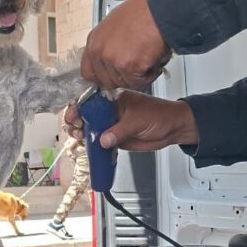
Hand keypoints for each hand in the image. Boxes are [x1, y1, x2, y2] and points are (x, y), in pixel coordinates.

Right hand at [65, 92, 198, 151]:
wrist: (173, 128)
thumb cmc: (160, 115)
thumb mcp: (138, 121)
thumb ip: (119, 131)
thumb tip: (103, 140)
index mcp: (114, 99)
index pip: (90, 101)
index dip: (79, 108)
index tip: (73, 116)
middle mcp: (110, 111)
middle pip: (86, 115)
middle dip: (77, 122)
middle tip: (76, 130)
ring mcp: (112, 124)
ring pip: (90, 129)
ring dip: (82, 134)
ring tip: (80, 138)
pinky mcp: (115, 138)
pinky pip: (99, 142)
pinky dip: (92, 146)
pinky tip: (87, 148)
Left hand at [80, 0, 171, 90]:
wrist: (160, 10)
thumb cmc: (144, 12)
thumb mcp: (115, 24)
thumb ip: (109, 44)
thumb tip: (112, 59)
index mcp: (94, 40)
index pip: (88, 72)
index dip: (102, 77)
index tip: (112, 77)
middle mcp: (100, 51)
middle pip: (107, 81)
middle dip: (123, 77)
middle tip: (136, 65)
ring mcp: (112, 60)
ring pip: (124, 83)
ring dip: (138, 76)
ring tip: (147, 57)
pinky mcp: (128, 67)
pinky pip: (139, 83)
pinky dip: (150, 75)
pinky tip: (153, 59)